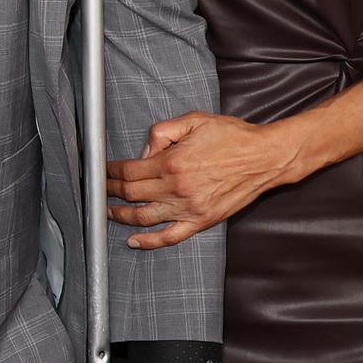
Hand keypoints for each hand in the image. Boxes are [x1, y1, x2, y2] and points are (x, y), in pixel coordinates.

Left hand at [106, 111, 298, 248]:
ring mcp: (189, 208)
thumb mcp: (193, 121)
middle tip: (98, 189)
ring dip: (120, 216)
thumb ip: (162, 132)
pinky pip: (170, 237)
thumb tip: (143, 149)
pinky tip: (133, 241)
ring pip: (144, 217)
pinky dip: (148, 242)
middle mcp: (177, 187)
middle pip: (131, 194)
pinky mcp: (201, 221)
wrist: (265, 157)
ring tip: (107, 211)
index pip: (129, 171)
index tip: (101, 171)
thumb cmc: (232, 136)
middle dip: (108, 191)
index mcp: (172, 162)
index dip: (109, 172)